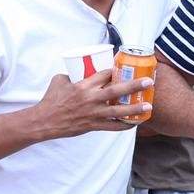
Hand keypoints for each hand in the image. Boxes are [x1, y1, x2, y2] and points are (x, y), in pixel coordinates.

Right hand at [31, 68, 149, 138]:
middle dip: (134, 86)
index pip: (104, 74)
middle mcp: (90, 99)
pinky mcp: (93, 126)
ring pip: (117, 111)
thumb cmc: (51, 99)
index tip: (128, 66)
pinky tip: (135, 123)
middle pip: (116, 91)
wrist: (44, 121)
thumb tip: (82, 70)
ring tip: (148, 106)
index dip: (117, 69)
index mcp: (82, 85)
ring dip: (134, 109)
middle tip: (149, 82)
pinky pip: (112, 127)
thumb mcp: (59, 81)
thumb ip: (73, 75)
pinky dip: (124, 126)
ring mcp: (93, 113)